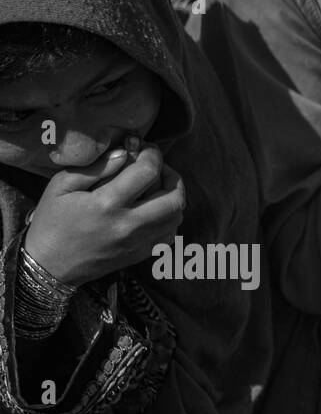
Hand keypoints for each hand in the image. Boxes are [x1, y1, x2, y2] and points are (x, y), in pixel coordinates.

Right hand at [24, 143, 184, 286]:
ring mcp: (140, 243)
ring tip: (157, 186)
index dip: (152, 155)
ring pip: (177, 217)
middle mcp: (129, 225)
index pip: (147, 172)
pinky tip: (155, 209)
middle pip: (174, 199)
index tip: (146, 149)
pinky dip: (170, 218)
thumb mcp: (62, 186)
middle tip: (158, 167)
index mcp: (107, 204)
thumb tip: (125, 152)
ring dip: (174, 197)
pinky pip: (171, 234)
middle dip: (172, 176)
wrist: (51, 264)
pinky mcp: (143, 254)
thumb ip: (96, 168)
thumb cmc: (53, 220)